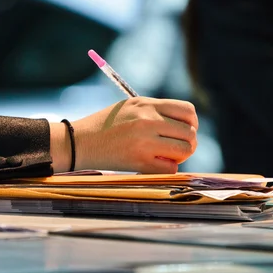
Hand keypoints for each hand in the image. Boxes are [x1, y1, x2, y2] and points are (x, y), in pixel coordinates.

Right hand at [50, 97, 197, 173]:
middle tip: (176, 147)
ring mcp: (145, 141)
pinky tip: (153, 164)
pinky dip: (166, 168)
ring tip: (165, 155)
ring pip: (184, 150)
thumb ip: (156, 111)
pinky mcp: (140, 162)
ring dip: (179, 156)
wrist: (81, 142)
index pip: (187, 111)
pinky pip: (170, 168)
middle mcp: (148, 120)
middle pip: (189, 133)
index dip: (191, 123)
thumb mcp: (130, 106)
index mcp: (146, 104)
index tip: (183, 130)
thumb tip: (184, 124)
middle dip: (187, 142)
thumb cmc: (105, 124)